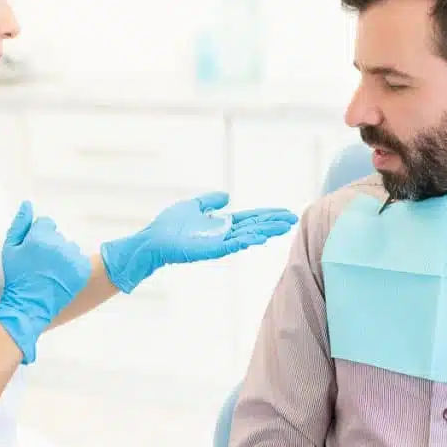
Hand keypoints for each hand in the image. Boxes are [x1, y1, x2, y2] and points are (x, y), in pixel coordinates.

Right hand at [0, 202, 91, 363]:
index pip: (46, 224)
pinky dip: (73, 268)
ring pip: (70, 248)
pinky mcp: (83, 270)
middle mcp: (60, 245)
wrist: (29, 307)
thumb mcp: (10, 249)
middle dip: (50, 246)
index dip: (38, 237)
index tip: (33, 252)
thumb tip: (28, 204)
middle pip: (58, 237)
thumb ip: (20, 225)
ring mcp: (73, 258)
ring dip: (63, 257)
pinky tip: (61, 278)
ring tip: (50, 273)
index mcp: (41, 238)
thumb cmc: (16, 277)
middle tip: (40, 265)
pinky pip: (79, 261)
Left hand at [99, 191, 297, 293]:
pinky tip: (259, 236)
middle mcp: (224, 233)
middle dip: (273, 223)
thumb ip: (210, 201)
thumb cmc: (169, 225)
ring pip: (248, 236)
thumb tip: (226, 196)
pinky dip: (245, 240)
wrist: (152, 240)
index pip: (250, 218)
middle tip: (293, 219)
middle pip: (254, 226)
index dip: (267, 215)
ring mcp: (219, 243)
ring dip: (266, 231)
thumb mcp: (193, 206)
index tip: (285, 213)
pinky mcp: (210, 250)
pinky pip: (231, 245)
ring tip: (284, 227)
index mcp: (221, 223)